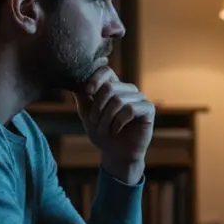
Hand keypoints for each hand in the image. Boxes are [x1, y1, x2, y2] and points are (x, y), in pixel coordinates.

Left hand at [72, 66, 153, 184]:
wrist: (115, 153)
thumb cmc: (102, 133)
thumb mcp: (86, 113)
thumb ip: (81, 96)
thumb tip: (74, 79)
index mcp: (114, 86)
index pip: (106, 71)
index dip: (96, 78)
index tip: (88, 92)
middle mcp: (128, 90)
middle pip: (109, 87)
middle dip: (98, 108)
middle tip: (95, 122)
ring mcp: (139, 98)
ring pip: (118, 100)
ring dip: (107, 119)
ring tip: (106, 130)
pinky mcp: (148, 109)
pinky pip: (130, 109)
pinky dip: (119, 122)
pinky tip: (117, 130)